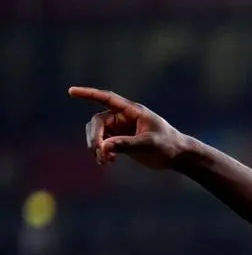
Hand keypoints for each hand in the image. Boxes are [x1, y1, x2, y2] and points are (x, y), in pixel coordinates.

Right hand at [68, 87, 188, 169]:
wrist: (177, 156)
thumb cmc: (168, 145)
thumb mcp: (149, 144)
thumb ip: (127, 144)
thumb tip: (105, 147)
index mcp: (133, 111)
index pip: (107, 99)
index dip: (89, 94)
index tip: (71, 92)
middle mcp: (124, 117)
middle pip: (98, 122)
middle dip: (95, 138)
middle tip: (100, 153)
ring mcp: (121, 129)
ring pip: (97, 134)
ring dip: (96, 147)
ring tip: (105, 161)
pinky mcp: (120, 140)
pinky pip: (103, 144)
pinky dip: (101, 152)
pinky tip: (107, 162)